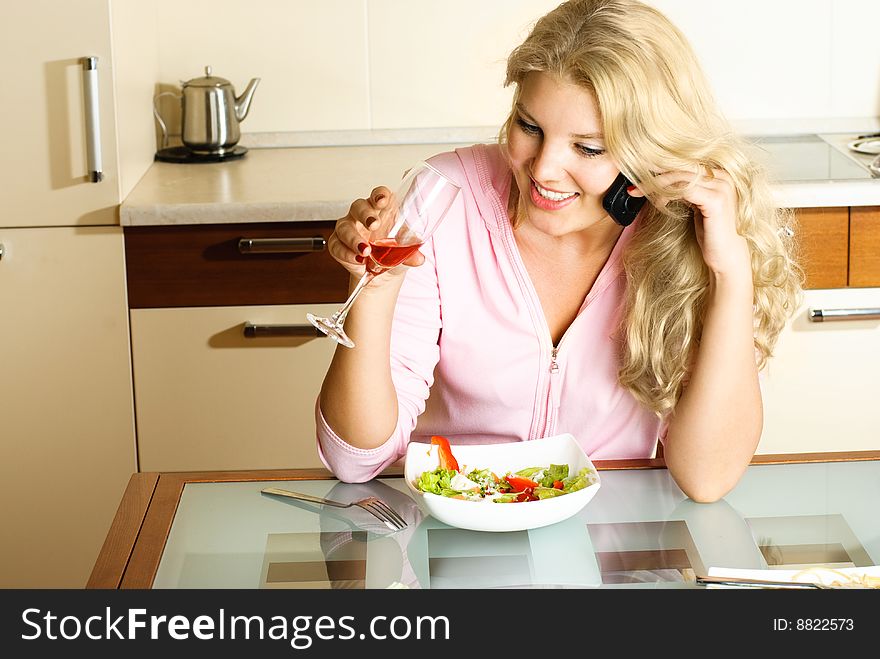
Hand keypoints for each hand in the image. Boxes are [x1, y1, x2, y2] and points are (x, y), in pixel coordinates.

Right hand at [327, 186, 425, 282]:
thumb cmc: (394, 253)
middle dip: (365, 214)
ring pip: (344, 227)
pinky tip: (357, 260)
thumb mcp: (405, 251)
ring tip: (365, 251)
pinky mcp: (338, 244)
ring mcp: (348, 229)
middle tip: (374, 224)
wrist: (383, 274)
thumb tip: (419, 259)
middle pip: (358, 206)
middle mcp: (362, 216)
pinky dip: (346, 253)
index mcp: (381, 210)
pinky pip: (336, 246)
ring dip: (354, 238)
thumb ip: (411, 252)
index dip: (379, 194)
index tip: (383, 200)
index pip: (378, 195)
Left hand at [629, 169, 750, 279]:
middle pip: (682, 167)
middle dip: (655, 174)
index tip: (640, 172)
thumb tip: (663, 181)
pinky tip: (659, 204)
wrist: (726, 255)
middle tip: (634, 183)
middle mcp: (723, 177)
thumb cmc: (711, 233)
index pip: (686, 163)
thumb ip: (686, 190)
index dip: (661, 167)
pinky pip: (685, 190)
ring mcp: (722, 187)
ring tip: (640, 193)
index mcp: (720, 175)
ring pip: (680, 177)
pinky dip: (666, 195)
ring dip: (656, 186)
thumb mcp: (695, 205)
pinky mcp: (716, 201)